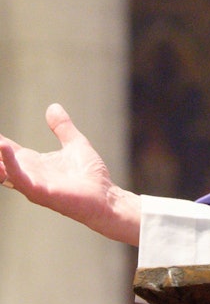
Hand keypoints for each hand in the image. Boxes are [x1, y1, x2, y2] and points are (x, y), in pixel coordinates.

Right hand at [0, 104, 140, 244]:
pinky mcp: (42, 192)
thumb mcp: (74, 143)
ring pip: (5, 171)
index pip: (7, 150)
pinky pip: (21, 179)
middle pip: (1, 162)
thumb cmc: (90, 175)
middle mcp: (29, 175)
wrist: (105, 196)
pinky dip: (11, 165)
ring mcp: (33, 184)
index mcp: (33, 164)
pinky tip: (4, 150)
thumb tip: (52, 106)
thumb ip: (62, 127)